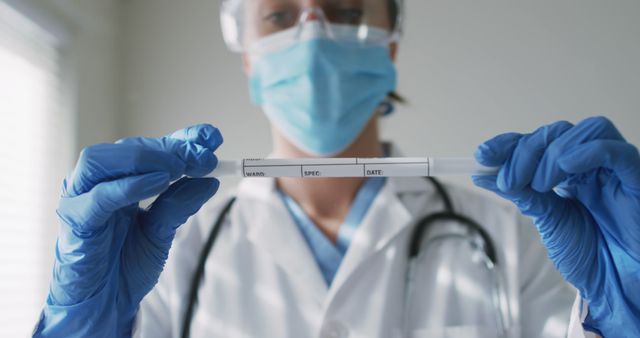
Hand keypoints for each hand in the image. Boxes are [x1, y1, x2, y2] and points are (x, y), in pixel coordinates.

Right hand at [34, 124, 222, 336]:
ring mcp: (81, 197)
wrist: (107, 301)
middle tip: (202, 157)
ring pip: (102, 160)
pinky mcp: (75, 220)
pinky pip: (98, 197)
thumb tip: (209, 181)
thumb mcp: (162, 229)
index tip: (211, 136)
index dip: (180, 139)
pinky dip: (129, 186)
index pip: (150, 148)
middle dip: (169, 149)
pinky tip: (159, 182)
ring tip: (178, 167)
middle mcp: (98, 182)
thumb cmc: (126, 263)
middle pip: (129, 149)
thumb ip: (180, 203)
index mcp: (120, 180)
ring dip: (144, 159)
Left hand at [472, 116, 639, 336]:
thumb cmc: (589, 255)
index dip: (509, 143)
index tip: (482, 155)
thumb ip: (522, 194)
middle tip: (508, 180)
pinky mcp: (635, 179)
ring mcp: (614, 170)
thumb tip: (485, 175)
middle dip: (524, 152)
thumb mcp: (547, 220)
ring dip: (552, 153)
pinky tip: (565, 167)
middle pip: (557, 133)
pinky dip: (586, 152)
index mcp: (569, 172)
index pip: (537, 142)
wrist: (615, 285)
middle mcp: (592, 165)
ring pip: (586, 131)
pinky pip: (615, 151)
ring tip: (539, 185)